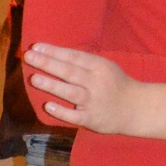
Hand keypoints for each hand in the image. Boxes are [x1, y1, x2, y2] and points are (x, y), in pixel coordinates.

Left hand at [22, 44, 142, 132]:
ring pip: (71, 92)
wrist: (136, 109)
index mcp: (100, 67)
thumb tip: (52, 55)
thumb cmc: (115, 84)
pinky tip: (47, 105)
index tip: (36, 47)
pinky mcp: (92, 119)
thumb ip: (83, 62)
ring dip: (52, 85)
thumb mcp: (105, 67)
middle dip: (48, 63)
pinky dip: (61, 111)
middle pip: (70, 72)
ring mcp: (94, 101)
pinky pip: (75, 115)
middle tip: (29, 56)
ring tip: (34, 78)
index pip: (74, 56)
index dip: (55, 51)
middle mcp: (96, 83)